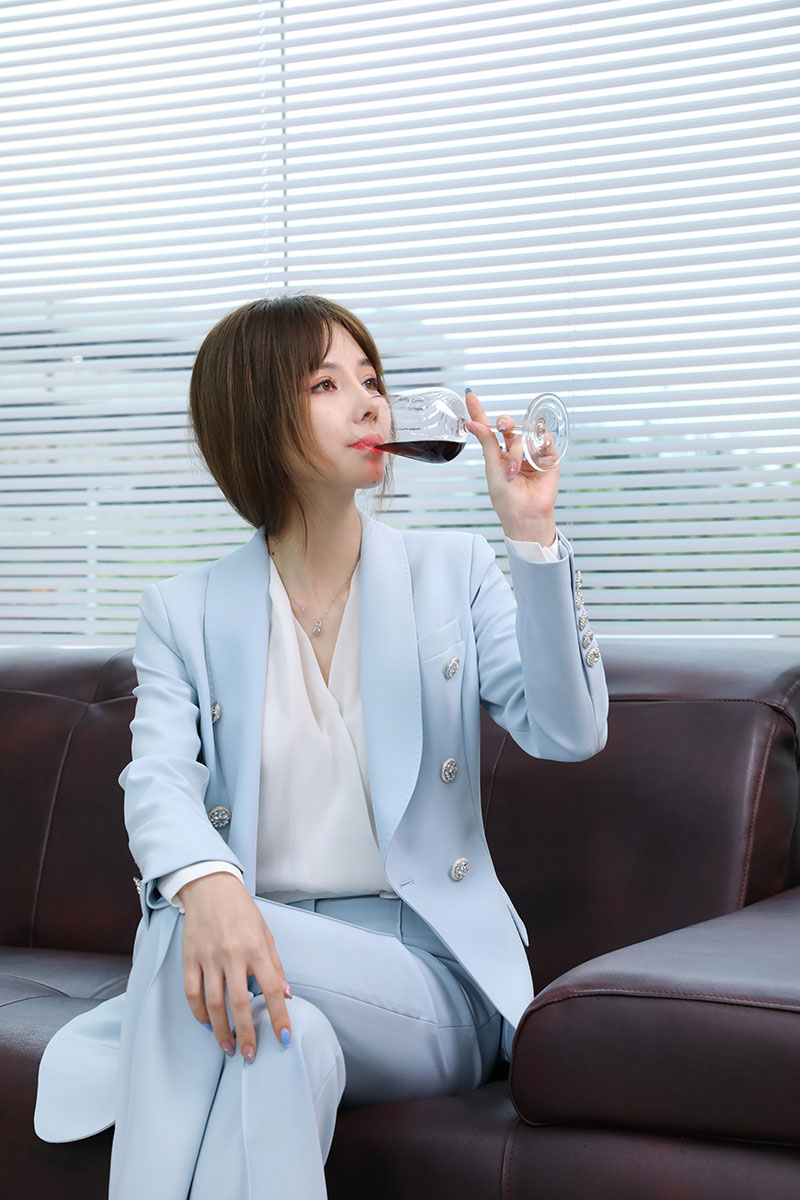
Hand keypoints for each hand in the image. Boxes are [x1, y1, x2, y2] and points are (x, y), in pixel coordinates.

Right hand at [179, 872, 291, 1061]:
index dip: (279, 1017)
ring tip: (228, 1046)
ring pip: (213, 1004)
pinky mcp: (189, 958)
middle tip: (249, 1055)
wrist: (210, 888)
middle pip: (239, 1004)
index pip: (272, 990)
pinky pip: (192, 993)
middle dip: (246, 1033)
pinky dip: (199, 1013)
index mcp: (256, 948)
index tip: (283, 1039)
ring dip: (221, 1031)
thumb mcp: (266, 934)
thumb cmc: (242, 912)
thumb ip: (275, 965)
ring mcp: (208, 957)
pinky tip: (207, 1024)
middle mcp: (232, 954)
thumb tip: (286, 995)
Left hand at [464, 387, 558, 544]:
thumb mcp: (492, 466)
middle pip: (510, 425)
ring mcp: (531, 453)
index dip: (478, 411)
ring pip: (525, 434)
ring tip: (515, 469)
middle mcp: (514, 451)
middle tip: (503, 427)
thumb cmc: (506, 498)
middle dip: (505, 422)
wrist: (525, 514)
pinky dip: (538, 448)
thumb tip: (471, 422)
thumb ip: (486, 441)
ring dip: (518, 449)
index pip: (488, 427)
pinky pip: (545, 440)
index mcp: (498, 453)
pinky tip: (533, 462)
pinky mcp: (548, 457)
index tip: (469, 394)